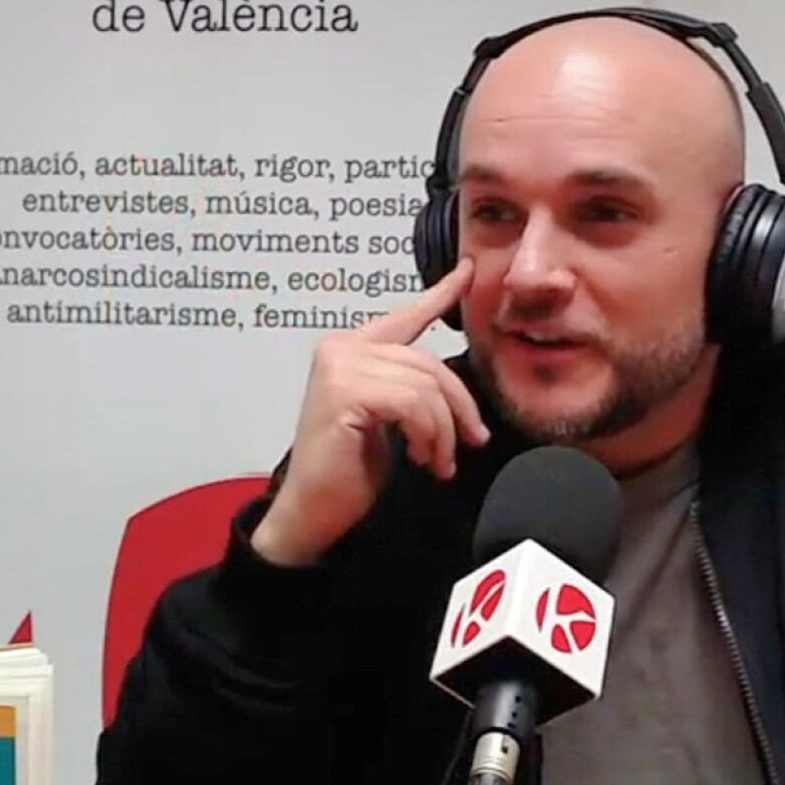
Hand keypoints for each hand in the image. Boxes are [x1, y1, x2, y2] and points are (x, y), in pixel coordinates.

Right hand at [251, 259, 488, 566]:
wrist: (313, 512)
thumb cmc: (348, 470)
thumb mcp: (389, 418)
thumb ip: (409, 388)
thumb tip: (450, 385)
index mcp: (350, 350)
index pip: (404, 318)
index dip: (440, 295)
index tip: (467, 272)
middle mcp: (340, 349)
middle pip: (428, 362)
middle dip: (458, 405)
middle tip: (471, 441)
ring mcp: (338, 368)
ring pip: (425, 386)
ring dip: (443, 430)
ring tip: (437, 460)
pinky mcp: (343, 392)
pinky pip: (413, 404)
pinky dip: (428, 434)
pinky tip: (421, 458)